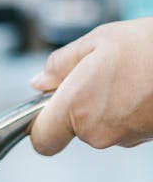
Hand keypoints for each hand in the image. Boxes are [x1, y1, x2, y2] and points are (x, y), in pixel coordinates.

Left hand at [30, 17, 152, 154]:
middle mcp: (97, 131)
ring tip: (121, 75)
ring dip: (102, 104)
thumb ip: (59, 65)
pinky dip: (124, 109)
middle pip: (72, 128)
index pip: (42, 140)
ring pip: (99, 126)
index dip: (39, 126)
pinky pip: (122, 125)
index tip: (42, 109)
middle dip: (76, 104)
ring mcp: (124, 138)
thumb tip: (39, 83)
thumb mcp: (93, 41)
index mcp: (75, 107)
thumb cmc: (147, 46)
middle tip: (92, 73)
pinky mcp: (144, 138)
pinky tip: (136, 85)